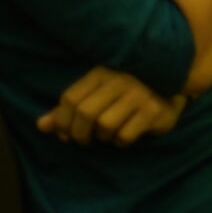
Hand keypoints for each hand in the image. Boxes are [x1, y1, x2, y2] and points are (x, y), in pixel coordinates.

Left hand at [38, 66, 186, 146]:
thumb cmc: (126, 91)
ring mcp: (138, 93)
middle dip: (79, 134)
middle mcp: (119, 79)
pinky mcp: (153, 110)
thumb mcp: (96, 93)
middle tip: (84, 140)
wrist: (171, 86)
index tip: (64, 134)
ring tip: (109, 133)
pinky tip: (126, 134)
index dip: (61, 121)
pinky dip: (120, 141)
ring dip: (102, 137)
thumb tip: (40, 126)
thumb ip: (68, 109)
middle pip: (85, 114)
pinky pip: (125, 136)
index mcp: (101, 71)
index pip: (70, 98)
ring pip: (105, 126)